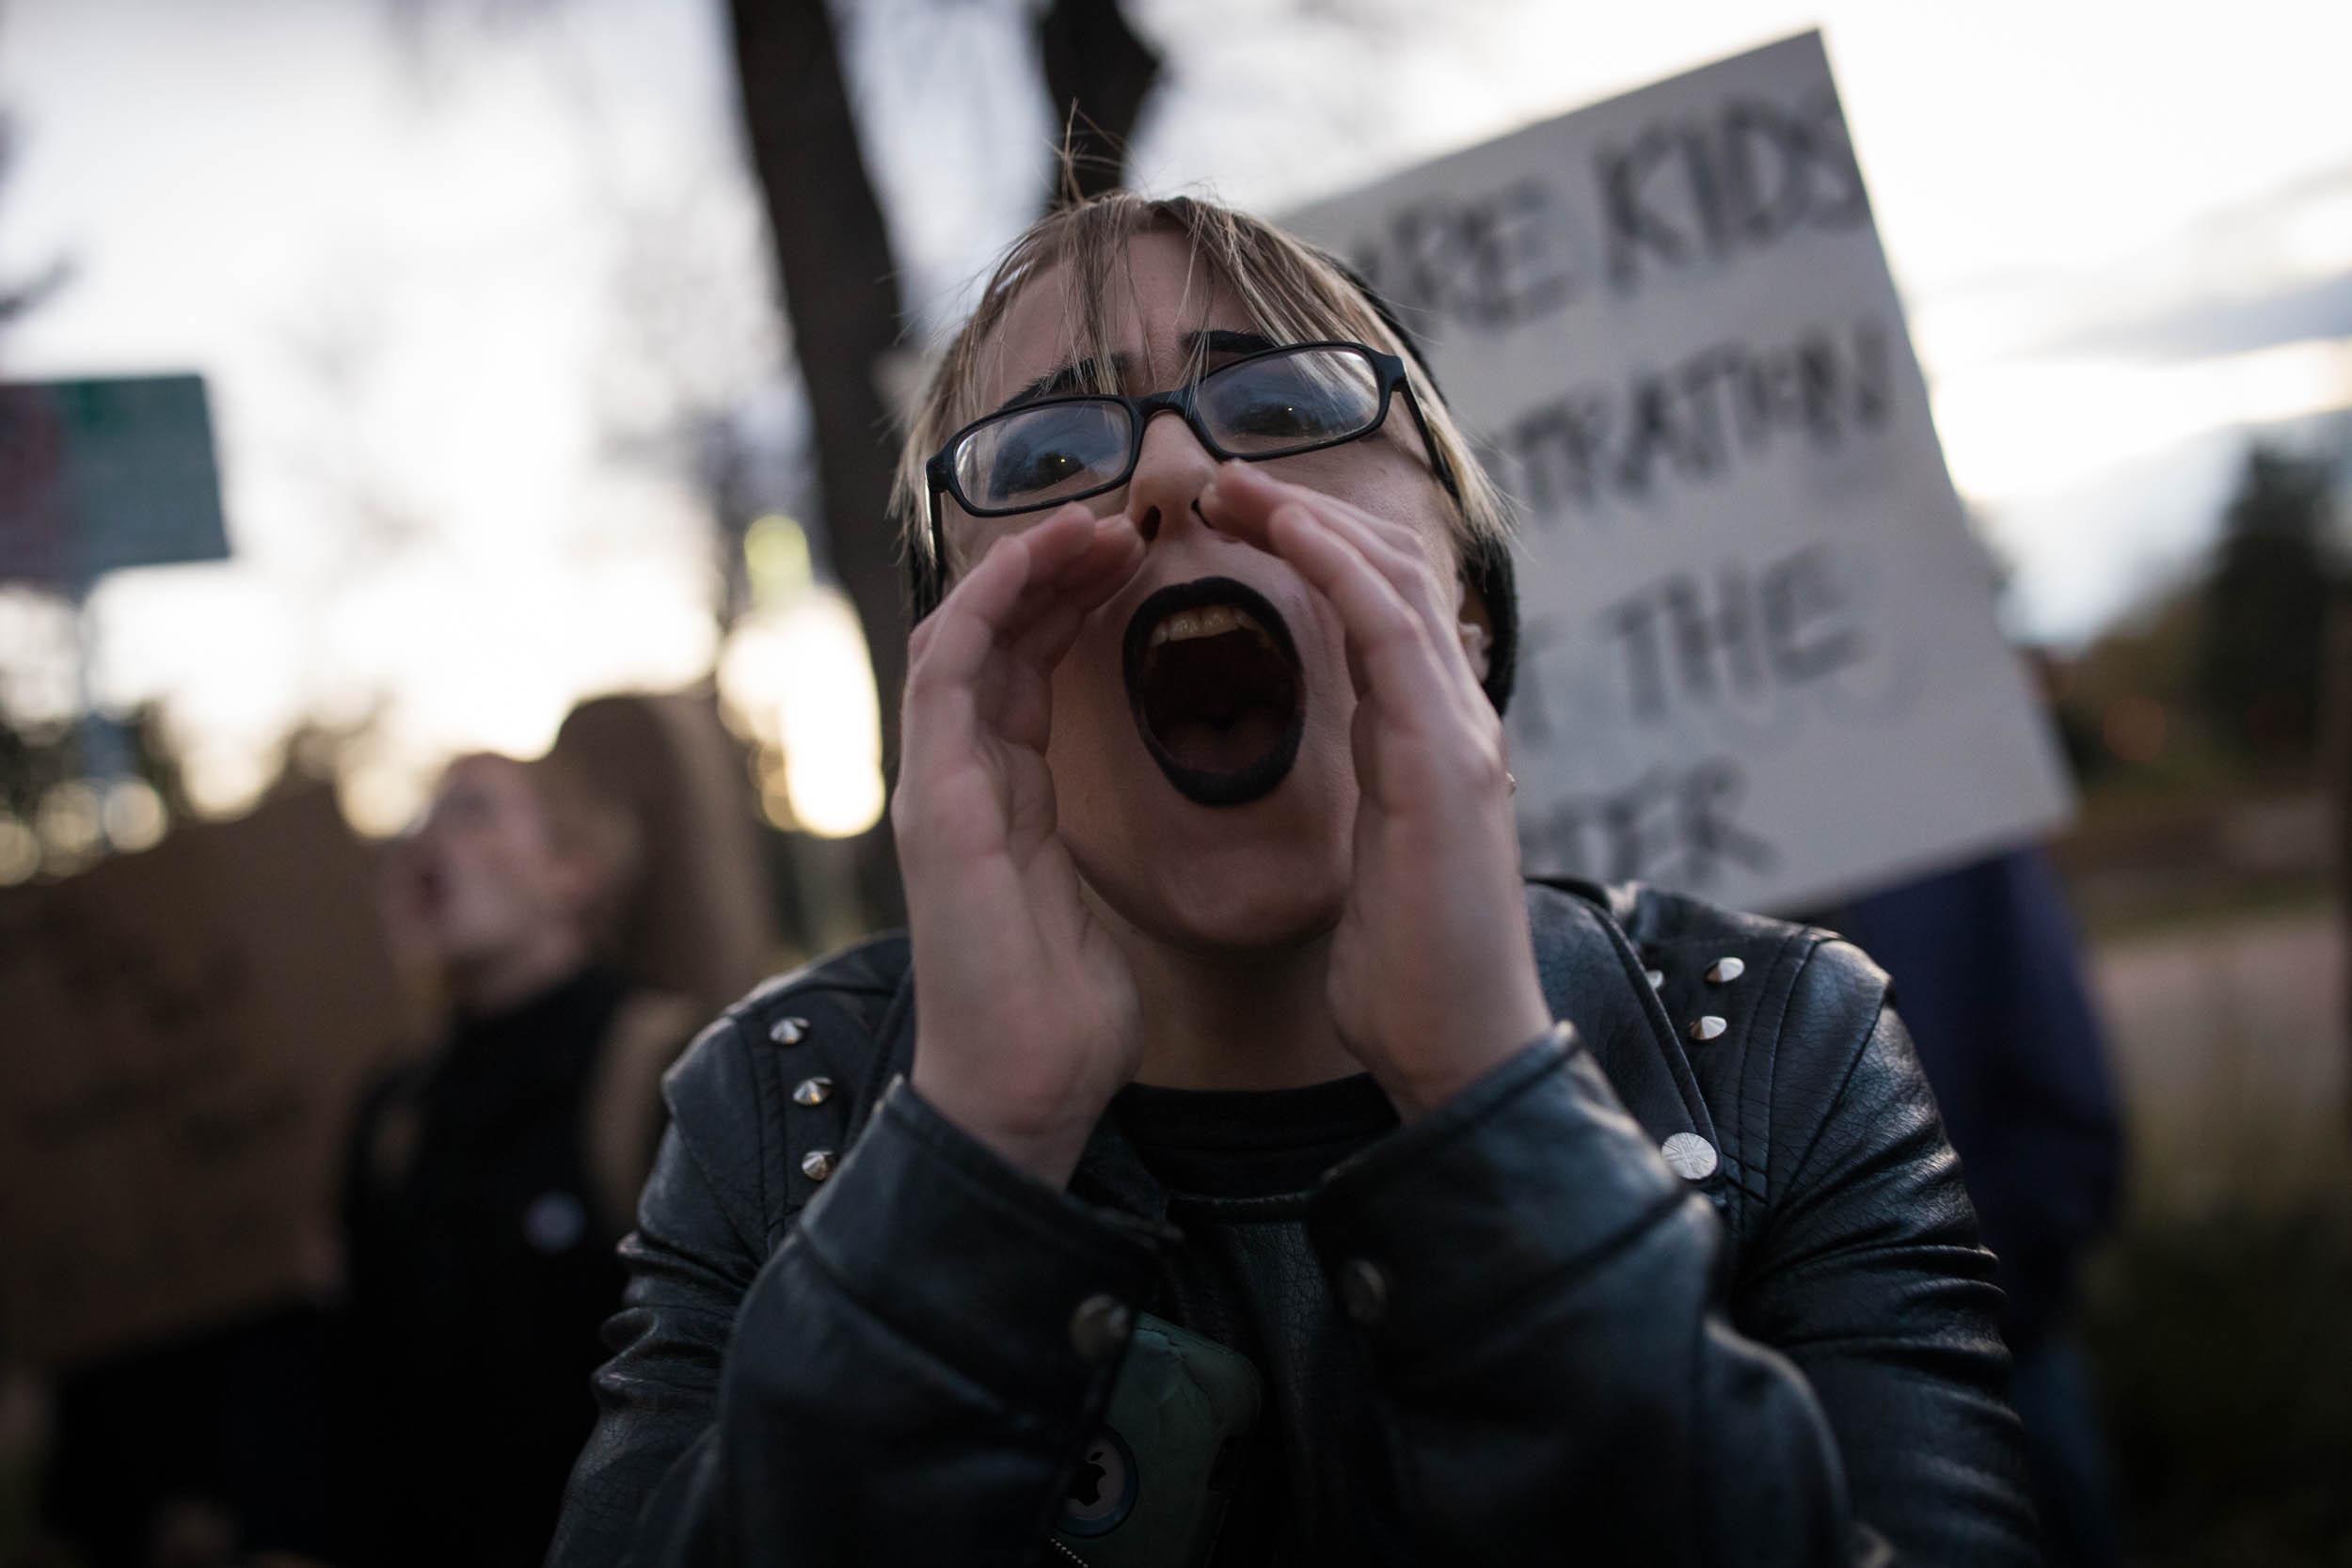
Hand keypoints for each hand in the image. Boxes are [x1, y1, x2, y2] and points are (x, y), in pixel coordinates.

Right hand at [895, 504, 1147, 1184]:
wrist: (1024, 1095)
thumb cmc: (1064, 1019)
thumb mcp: (1088, 906)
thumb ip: (1078, 848)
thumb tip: (1107, 833)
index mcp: (999, 800)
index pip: (1020, 672)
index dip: (1068, 606)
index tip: (1131, 560)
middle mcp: (958, 782)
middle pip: (991, 640)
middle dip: (1051, 571)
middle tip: (1122, 522)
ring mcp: (937, 788)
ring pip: (963, 637)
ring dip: (1024, 570)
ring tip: (1093, 524)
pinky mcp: (936, 802)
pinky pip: (949, 673)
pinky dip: (988, 605)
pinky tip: (1040, 560)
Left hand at [1200, 462, 1552, 1115]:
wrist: (1461, 1049)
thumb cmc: (1412, 973)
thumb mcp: (1382, 855)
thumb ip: (1378, 787)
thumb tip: (1359, 755)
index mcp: (1438, 739)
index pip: (1387, 607)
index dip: (1319, 550)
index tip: (1242, 523)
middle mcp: (1461, 719)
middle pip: (1395, 571)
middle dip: (1309, 513)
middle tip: (1225, 484)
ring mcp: (1462, 733)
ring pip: (1396, 579)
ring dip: (1312, 519)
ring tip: (1236, 487)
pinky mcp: (1444, 762)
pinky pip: (1391, 632)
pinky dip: (1338, 567)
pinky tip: (1285, 530)